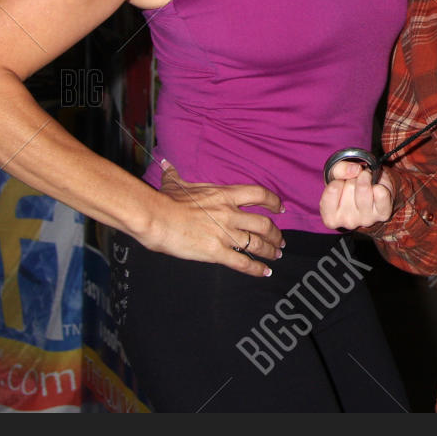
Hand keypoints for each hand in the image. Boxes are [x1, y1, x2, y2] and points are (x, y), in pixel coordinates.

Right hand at [151, 159, 284, 275]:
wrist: (156, 218)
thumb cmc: (165, 200)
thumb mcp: (174, 184)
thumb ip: (175, 174)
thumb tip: (166, 163)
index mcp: (225, 195)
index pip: (259, 195)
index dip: (273, 202)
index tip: (280, 208)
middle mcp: (230, 214)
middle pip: (264, 224)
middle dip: (276, 234)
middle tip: (280, 241)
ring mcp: (225, 233)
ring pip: (257, 244)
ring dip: (270, 251)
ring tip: (276, 255)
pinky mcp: (216, 252)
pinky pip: (242, 262)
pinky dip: (256, 268)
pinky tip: (265, 272)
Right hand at [321, 158, 395, 229]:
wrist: (372, 190)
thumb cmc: (348, 185)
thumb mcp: (337, 174)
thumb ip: (339, 169)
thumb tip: (355, 170)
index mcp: (331, 217)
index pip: (333, 189)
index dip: (338, 180)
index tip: (342, 183)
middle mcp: (348, 222)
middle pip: (349, 187)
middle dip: (353, 179)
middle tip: (355, 183)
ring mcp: (366, 219)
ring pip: (364, 189)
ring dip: (366, 179)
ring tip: (366, 181)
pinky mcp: (383, 214)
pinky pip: (381, 194)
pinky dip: (381, 185)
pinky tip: (377, 188)